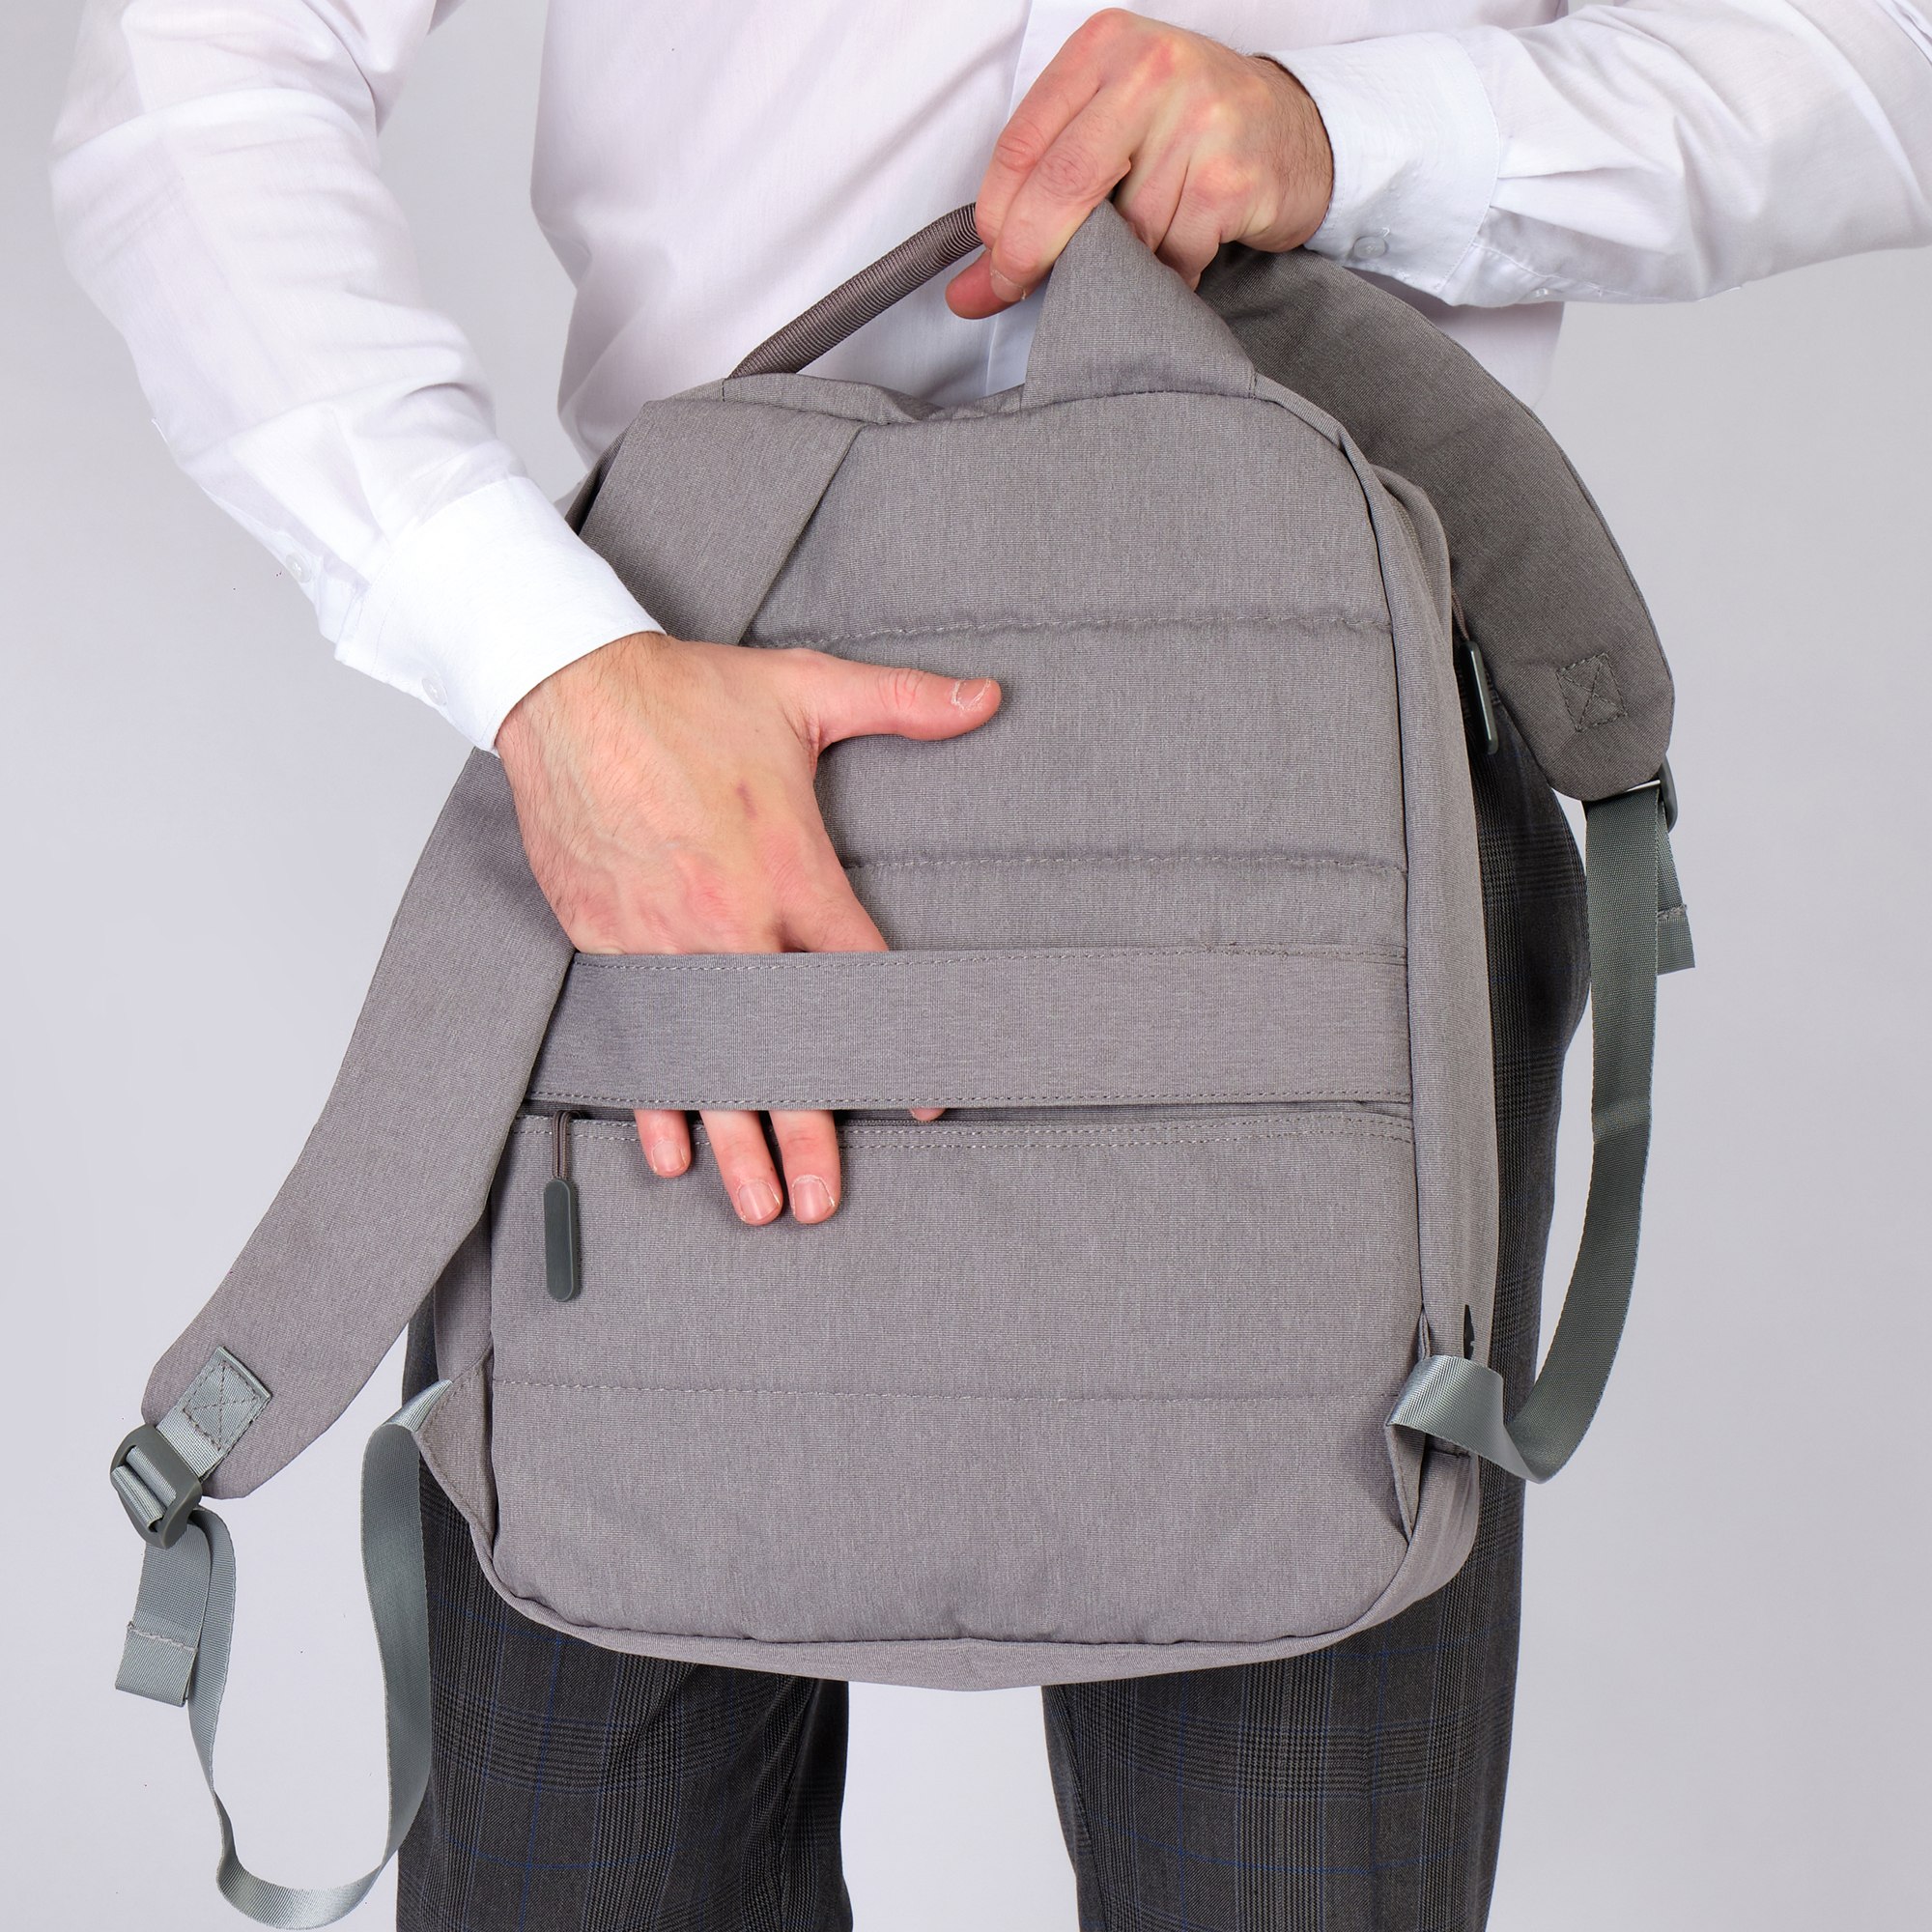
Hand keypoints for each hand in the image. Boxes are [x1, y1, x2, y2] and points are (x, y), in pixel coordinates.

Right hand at [496, 633, 1000, 1224]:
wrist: (566, 686)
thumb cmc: (685, 693)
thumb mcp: (806, 689)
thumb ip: (904, 702)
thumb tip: (989, 695)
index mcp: (791, 869)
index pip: (859, 976)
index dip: (896, 1045)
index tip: (925, 1100)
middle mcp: (729, 920)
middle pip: (780, 1049)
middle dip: (804, 1132)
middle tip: (821, 1199)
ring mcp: (662, 942)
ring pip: (707, 1062)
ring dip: (730, 1139)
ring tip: (755, 1205)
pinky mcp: (608, 943)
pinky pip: (640, 1038)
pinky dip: (651, 1097)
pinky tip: (671, 1149)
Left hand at [947, 9, 1332, 316]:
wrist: (1299, 129)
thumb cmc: (1190, 131)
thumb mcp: (1113, 126)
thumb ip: (1044, 187)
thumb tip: (972, 288)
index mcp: (1105, 48)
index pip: (1022, 143)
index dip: (996, 218)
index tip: (991, 264)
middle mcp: (1151, 72)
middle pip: (1062, 185)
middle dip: (1029, 254)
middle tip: (1015, 291)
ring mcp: (1198, 122)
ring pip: (1123, 234)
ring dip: (1121, 267)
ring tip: (1145, 249)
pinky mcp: (1232, 178)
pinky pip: (1173, 257)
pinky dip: (1168, 276)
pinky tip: (1183, 253)